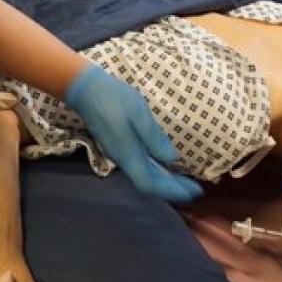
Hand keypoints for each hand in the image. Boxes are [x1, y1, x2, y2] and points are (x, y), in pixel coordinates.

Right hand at [64, 65, 202, 202]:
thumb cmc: (114, 98)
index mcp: (128, 155)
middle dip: (172, 188)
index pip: (150, 184)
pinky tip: (165, 164)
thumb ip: (154, 139)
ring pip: (144, 175)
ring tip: (184, 180)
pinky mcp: (118, 146)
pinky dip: (156, 169)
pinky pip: (140, 165)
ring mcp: (119, 153)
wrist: (85, 89)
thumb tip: (172, 159)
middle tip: (196, 190)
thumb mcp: (139, 115)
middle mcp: (123, 159)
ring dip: (165, 180)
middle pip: (149, 183)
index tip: (192, 193)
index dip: (171, 192)